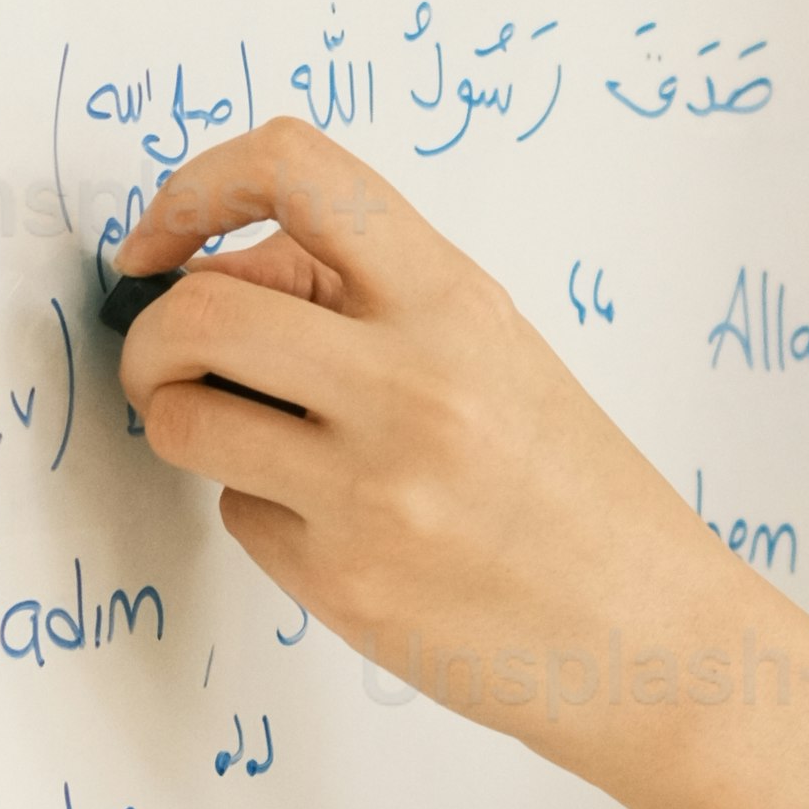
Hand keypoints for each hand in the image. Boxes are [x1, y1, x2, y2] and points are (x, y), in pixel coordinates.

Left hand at [104, 124, 808, 808]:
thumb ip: (372, 302)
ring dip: (182, 422)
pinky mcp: (343, 578)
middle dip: (151, 337)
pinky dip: (262, 514)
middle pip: (198, 310)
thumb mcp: (498, 352)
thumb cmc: (580, 496)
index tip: (166, 239)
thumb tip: (225, 276)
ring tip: (243, 441)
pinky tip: (341, 532)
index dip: (197, 187)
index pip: (294, 170)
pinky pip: (237, 515)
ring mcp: (372, 486)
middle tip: (169, 366)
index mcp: (454, 298)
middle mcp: (411, 379)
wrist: (657, 638)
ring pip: (185, 417)